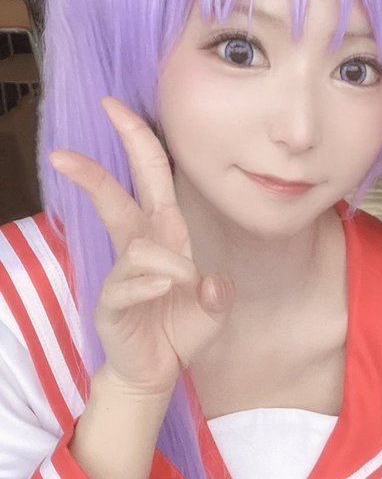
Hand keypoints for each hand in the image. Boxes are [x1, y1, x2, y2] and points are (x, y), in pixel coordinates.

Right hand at [50, 97, 233, 397]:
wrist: (158, 372)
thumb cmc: (180, 329)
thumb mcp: (214, 310)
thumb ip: (218, 295)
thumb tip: (211, 283)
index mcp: (166, 235)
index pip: (151, 179)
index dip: (138, 141)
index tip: (115, 106)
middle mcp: (140, 247)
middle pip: (118, 197)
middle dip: (97, 167)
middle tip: (67, 146)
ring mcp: (122, 274)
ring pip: (136, 247)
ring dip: (168, 263)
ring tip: (185, 287)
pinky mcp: (112, 303)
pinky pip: (129, 284)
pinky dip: (151, 285)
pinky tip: (166, 293)